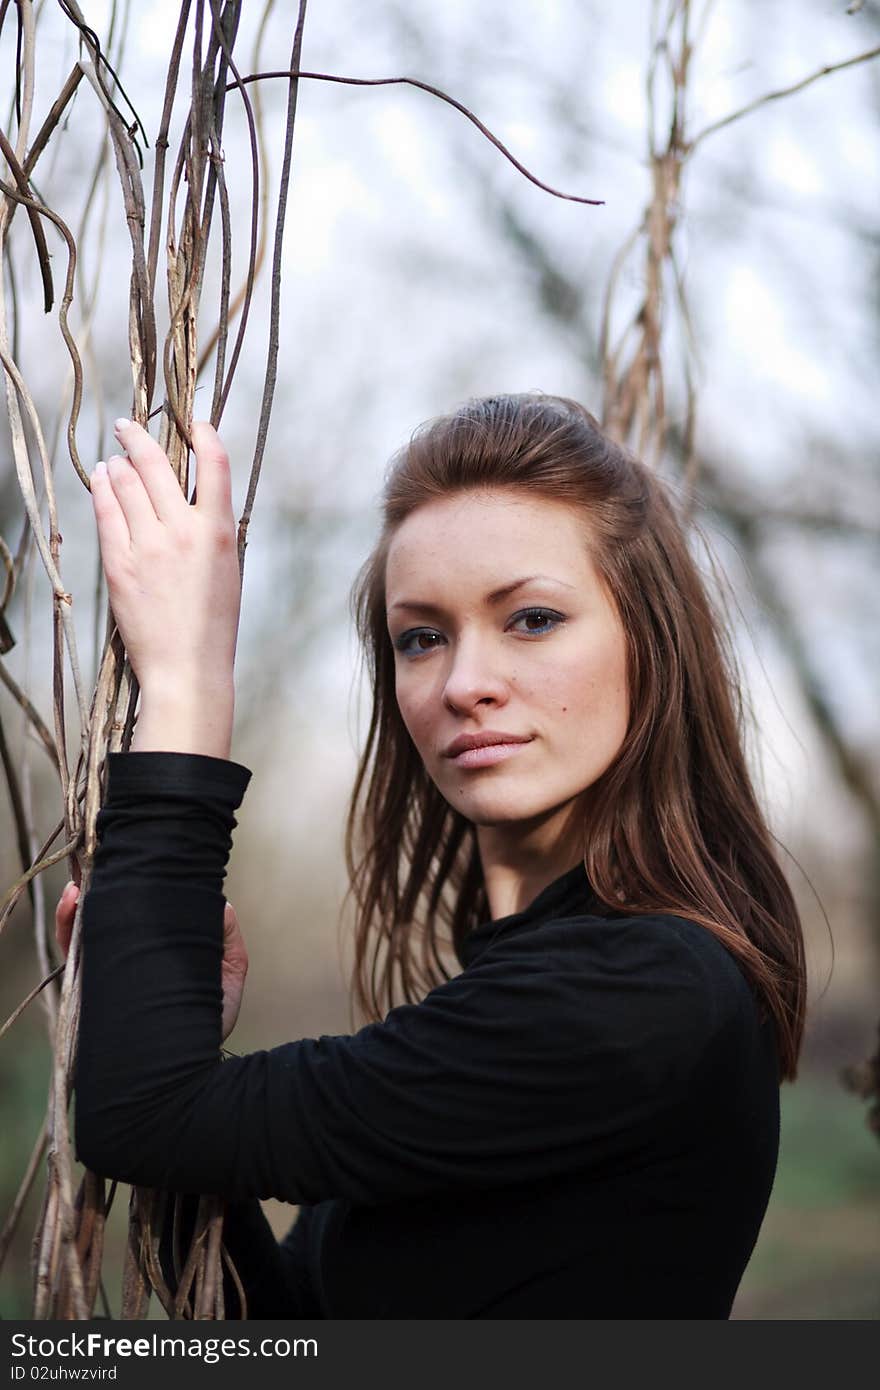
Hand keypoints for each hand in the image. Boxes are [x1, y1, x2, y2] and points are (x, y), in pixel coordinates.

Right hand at [55, 884, 247, 1042]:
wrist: (190, 1076)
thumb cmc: (208, 1026)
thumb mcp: (228, 978)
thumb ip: (227, 943)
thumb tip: (223, 906)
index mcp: (154, 959)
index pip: (137, 923)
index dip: (130, 897)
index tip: (134, 869)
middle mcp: (128, 967)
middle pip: (106, 925)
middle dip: (99, 895)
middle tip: (101, 867)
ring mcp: (109, 981)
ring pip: (84, 937)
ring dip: (78, 908)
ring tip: (81, 886)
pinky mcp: (94, 996)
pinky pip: (73, 961)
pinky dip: (69, 931)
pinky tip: (74, 908)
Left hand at [90, 419, 240, 699]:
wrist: (187, 667)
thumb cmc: (212, 622)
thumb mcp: (227, 567)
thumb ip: (212, 527)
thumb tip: (190, 491)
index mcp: (219, 531)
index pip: (214, 463)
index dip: (203, 433)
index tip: (193, 422)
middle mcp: (183, 531)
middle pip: (156, 464)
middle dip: (139, 436)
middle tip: (129, 426)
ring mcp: (148, 546)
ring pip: (126, 482)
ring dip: (119, 463)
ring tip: (114, 458)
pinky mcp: (119, 563)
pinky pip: (106, 512)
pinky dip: (102, 489)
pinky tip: (101, 480)